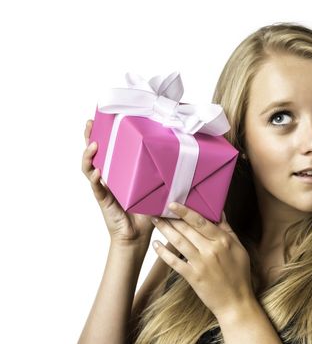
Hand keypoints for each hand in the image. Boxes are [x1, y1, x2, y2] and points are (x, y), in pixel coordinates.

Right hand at [81, 120, 153, 245]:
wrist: (137, 235)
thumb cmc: (146, 211)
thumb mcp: (154, 187)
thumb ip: (160, 173)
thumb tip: (178, 156)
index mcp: (119, 173)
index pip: (109, 150)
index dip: (104, 135)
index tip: (103, 119)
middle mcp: (108, 178)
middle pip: (93, 154)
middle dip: (89, 137)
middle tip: (90, 123)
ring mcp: (103, 188)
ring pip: (88, 168)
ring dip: (89, 156)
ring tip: (93, 145)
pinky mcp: (103, 200)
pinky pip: (96, 188)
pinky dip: (96, 179)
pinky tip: (97, 172)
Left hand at [151, 203, 252, 318]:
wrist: (236, 302)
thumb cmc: (239, 274)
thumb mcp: (238, 248)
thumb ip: (227, 229)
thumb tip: (219, 211)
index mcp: (223, 241)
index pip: (201, 221)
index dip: (185, 211)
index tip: (173, 204)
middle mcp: (211, 250)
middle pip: (186, 229)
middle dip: (171, 218)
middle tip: (159, 209)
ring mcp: (201, 263)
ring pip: (178, 242)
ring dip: (165, 230)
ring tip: (156, 221)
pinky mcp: (193, 276)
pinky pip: (174, 261)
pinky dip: (164, 253)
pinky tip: (156, 244)